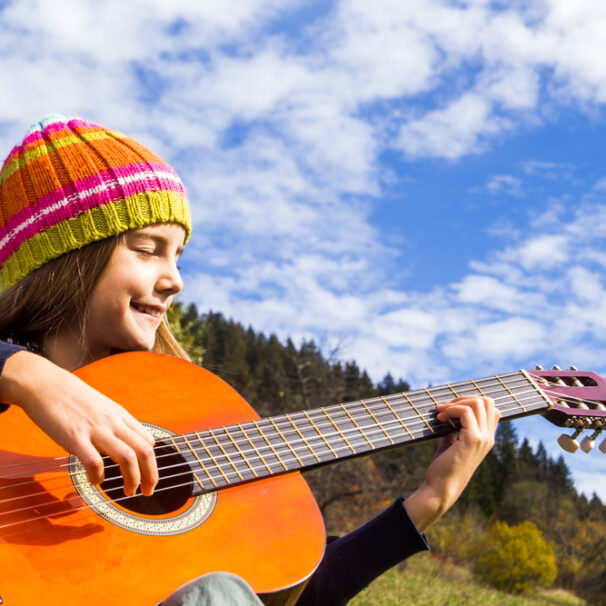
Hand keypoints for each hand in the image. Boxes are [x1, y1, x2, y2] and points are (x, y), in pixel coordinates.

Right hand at [0, 351, 157, 496]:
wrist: (45, 384)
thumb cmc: (72, 398)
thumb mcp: (102, 407)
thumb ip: (114, 424)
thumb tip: (124, 445)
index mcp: (120, 415)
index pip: (148, 441)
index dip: (152, 463)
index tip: (148, 477)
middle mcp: (113, 422)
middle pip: (144, 451)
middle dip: (150, 476)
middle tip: (147, 492)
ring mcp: (95, 430)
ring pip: (127, 457)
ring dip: (132, 479)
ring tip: (129, 492)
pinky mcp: (75, 438)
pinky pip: (95, 462)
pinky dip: (99, 477)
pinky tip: (95, 481)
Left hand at [403, 396, 499, 531]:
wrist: (440, 489)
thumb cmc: (443, 468)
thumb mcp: (450, 444)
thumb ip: (454, 429)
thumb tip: (448, 413)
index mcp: (486, 439)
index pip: (491, 409)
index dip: (471, 402)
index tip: (451, 408)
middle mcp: (488, 438)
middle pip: (487, 401)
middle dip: (464, 398)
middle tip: (444, 407)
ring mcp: (483, 439)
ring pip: (478, 403)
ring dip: (456, 402)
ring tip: (440, 412)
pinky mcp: (472, 440)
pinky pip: (465, 412)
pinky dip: (451, 410)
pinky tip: (439, 418)